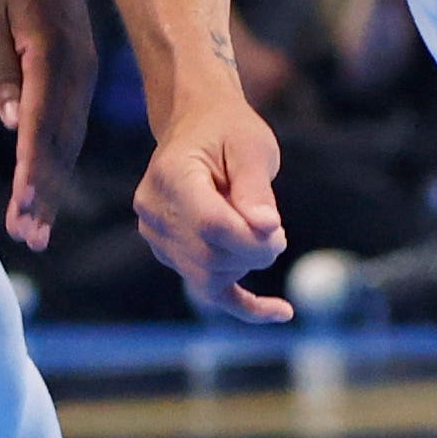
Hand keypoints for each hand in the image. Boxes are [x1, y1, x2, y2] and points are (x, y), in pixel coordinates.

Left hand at [0, 0, 96, 249]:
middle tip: (28, 238)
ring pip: (67, 140)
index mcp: (51, 46)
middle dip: (44, 191)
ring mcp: (82, 75)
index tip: (23, 202)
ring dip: (51, 189)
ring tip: (32, 235)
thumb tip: (13, 122)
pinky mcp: (78, 81)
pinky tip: (42, 200)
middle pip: (60, 138)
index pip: (42, 115)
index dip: (32, 164)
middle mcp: (76, 66)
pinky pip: (68, 129)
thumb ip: (0, 66)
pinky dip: (55, 167)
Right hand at [136, 83, 287, 320]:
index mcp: (172, 176)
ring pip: (206, 277)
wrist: (198, 125)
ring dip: (245, 265)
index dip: (251, 238)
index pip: (211, 225)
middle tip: (276, 232)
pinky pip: (205, 289)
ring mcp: (157, 235)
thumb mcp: (251, 146)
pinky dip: (244, 305)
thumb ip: (256, 188)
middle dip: (253, 253)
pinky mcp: (170, 253)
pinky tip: (282, 312)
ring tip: (264, 237)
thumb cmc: (229, 132)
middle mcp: (154, 209)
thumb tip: (266, 230)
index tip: (278, 231)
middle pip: (208, 256)